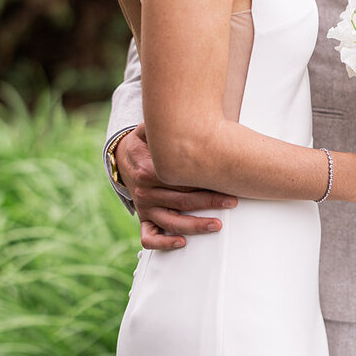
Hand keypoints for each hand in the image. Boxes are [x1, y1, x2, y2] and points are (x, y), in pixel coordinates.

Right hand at [114, 123, 237, 249]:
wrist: (123, 157)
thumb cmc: (147, 142)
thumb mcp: (149, 128)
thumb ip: (163, 124)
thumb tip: (183, 112)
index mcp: (149, 170)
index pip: (180, 180)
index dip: (204, 182)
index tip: (227, 183)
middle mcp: (145, 191)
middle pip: (181, 201)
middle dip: (209, 202)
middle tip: (231, 202)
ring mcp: (144, 206)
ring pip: (170, 222)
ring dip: (195, 226)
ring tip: (216, 225)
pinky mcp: (143, 218)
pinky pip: (149, 237)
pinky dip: (164, 243)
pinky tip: (182, 242)